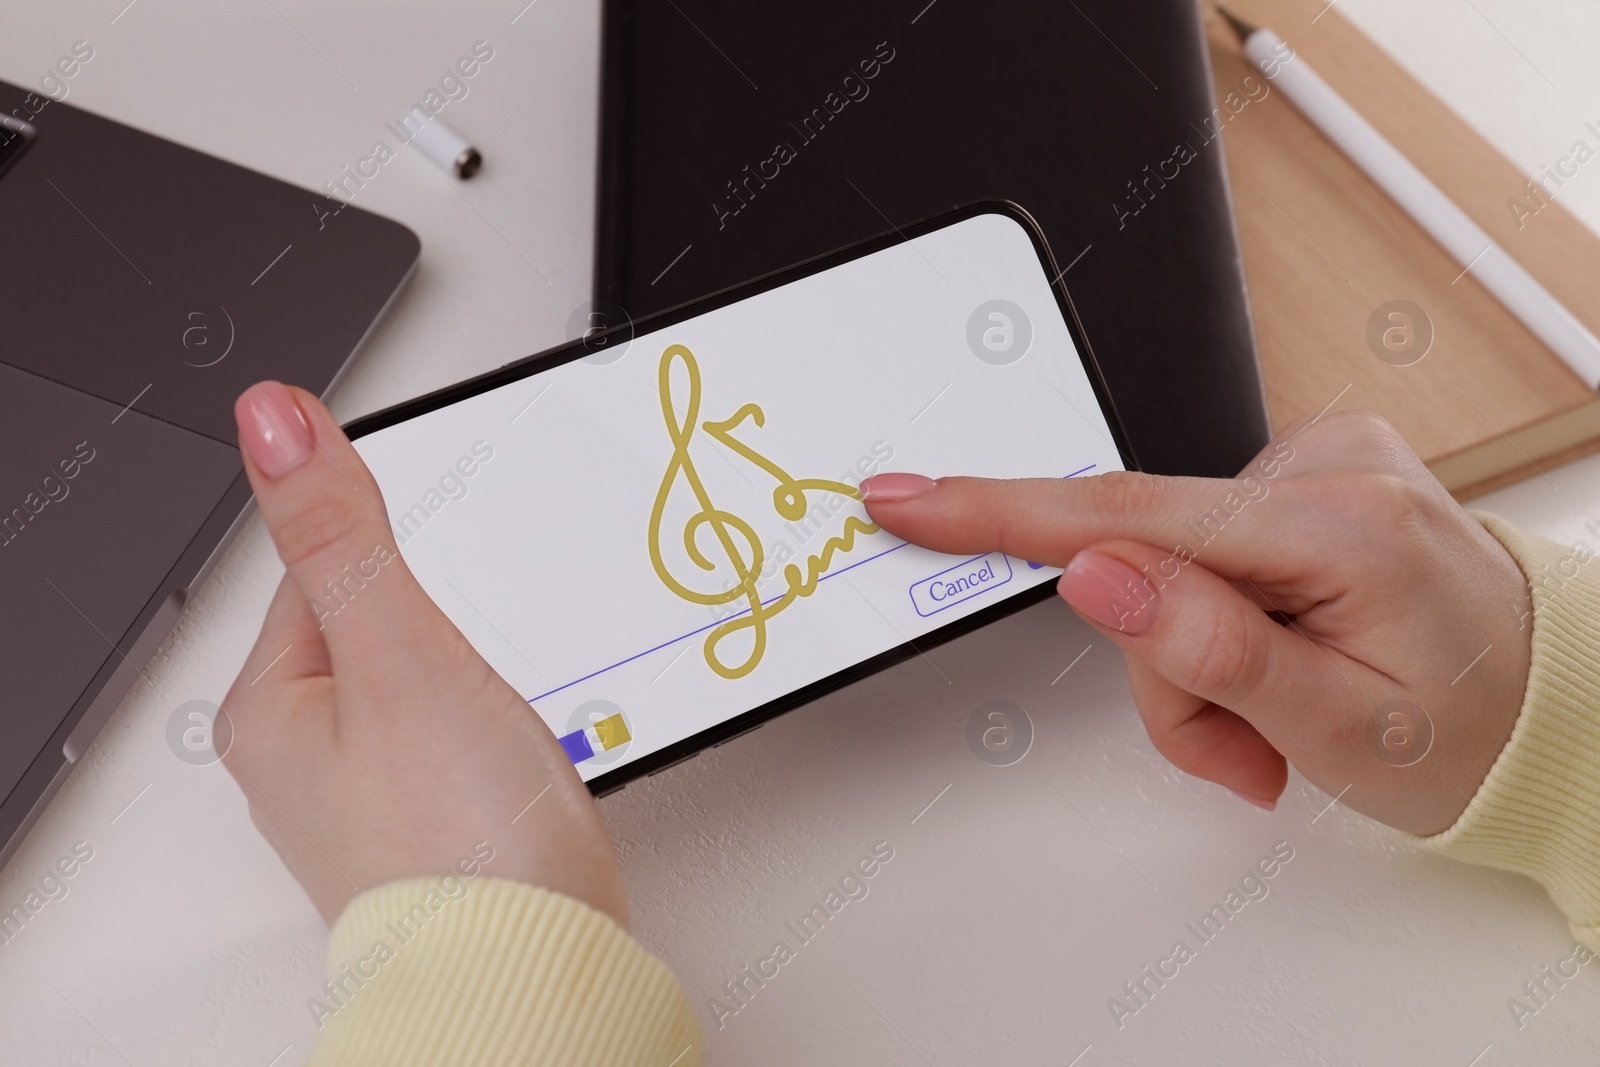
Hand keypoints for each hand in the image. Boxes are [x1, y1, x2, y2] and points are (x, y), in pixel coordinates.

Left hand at [220, 382, 626, 926]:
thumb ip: (340, 533)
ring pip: (424, 676)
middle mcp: (306, 757)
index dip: (400, 554)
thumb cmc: (461, 839)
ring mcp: (369, 794)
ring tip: (502, 718)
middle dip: (443, 620)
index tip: (444, 581)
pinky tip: (516, 750)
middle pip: (378, 621)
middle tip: (480, 666)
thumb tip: (272, 421)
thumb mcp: (399, 654)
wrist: (536, 968)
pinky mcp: (430, 821)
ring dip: (476, 673)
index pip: (322, 568)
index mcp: (272, 709)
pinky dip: (493, 723)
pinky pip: (454, 731)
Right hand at [861, 410, 1532, 835]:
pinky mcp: (1308, 475)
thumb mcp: (1337, 728)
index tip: (908, 499)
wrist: (1544, 704)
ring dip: (1192, 659)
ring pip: (1164, 567)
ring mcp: (1320, 464)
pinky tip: (1277, 659)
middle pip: (1142, 561)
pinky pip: (1202, 550)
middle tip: (1239, 748)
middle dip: (1165, 671)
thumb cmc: (1466, 729)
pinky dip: (1216, 621)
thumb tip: (1094, 572)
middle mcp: (1329, 467)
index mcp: (1340, 524)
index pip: (1130, 510)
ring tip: (1274, 721)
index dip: (1000, 510)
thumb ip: (1209, 648)